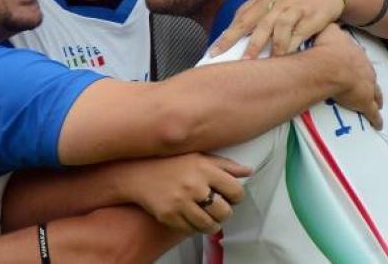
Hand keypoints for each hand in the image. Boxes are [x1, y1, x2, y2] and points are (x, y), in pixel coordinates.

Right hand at [117, 153, 249, 233]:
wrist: (138, 173)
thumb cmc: (171, 164)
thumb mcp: (198, 157)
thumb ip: (224, 165)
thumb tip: (248, 171)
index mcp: (204, 169)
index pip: (235, 191)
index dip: (236, 196)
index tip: (230, 196)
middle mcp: (193, 185)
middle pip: (225, 212)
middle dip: (224, 212)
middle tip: (217, 207)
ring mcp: (180, 202)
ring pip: (209, 225)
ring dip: (212, 224)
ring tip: (207, 215)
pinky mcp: (169, 216)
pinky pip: (191, 231)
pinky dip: (194, 227)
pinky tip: (190, 216)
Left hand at [211, 0, 343, 58]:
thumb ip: (252, 11)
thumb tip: (229, 32)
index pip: (241, 18)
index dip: (227, 36)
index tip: (213, 53)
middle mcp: (277, 1)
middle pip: (254, 22)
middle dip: (240, 43)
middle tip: (230, 62)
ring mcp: (294, 8)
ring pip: (277, 27)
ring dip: (266, 46)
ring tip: (255, 64)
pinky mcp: (312, 16)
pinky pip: (298, 33)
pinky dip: (290, 45)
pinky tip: (282, 58)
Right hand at [313, 24, 382, 129]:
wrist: (329, 66)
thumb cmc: (325, 48)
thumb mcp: (326, 30)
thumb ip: (328, 26)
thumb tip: (326, 20)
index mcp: (355, 54)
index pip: (359, 59)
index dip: (358, 64)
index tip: (357, 66)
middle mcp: (365, 70)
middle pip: (370, 76)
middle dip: (371, 81)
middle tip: (370, 86)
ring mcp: (367, 86)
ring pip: (375, 94)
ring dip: (377, 99)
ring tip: (378, 103)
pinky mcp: (365, 102)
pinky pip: (372, 113)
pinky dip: (376, 119)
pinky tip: (379, 124)